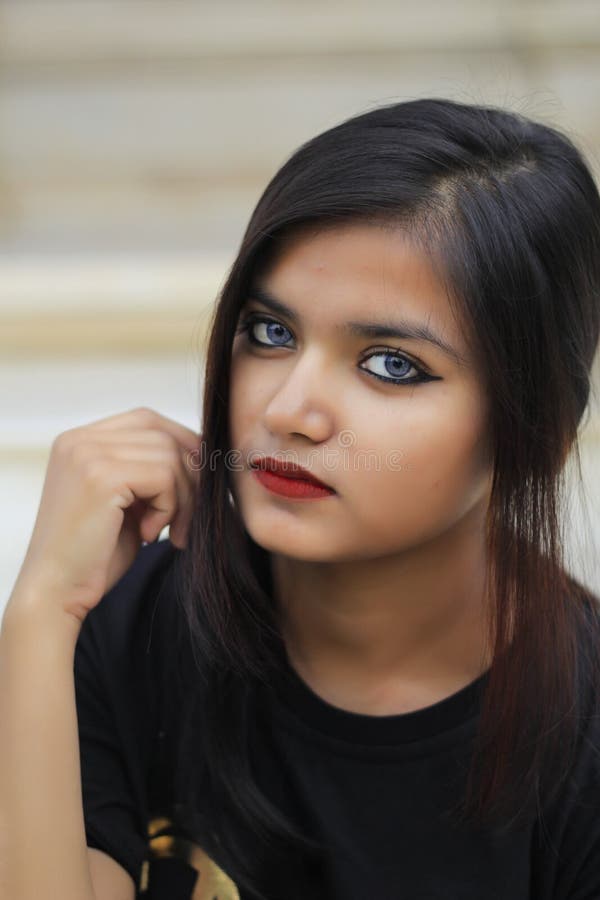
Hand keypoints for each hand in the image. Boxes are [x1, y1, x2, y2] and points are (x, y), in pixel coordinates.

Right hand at [9, 407, 201, 625]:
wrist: (57, 591)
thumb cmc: (93, 554)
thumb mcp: (125, 501)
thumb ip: (149, 470)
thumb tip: (202, 452)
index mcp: (79, 441)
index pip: (147, 420)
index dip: (181, 446)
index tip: (196, 485)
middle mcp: (79, 440)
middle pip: (163, 435)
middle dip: (189, 476)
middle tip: (187, 518)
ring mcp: (87, 454)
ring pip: (170, 457)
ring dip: (182, 499)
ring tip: (168, 531)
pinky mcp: (102, 476)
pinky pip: (165, 478)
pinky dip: (169, 508)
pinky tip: (150, 534)